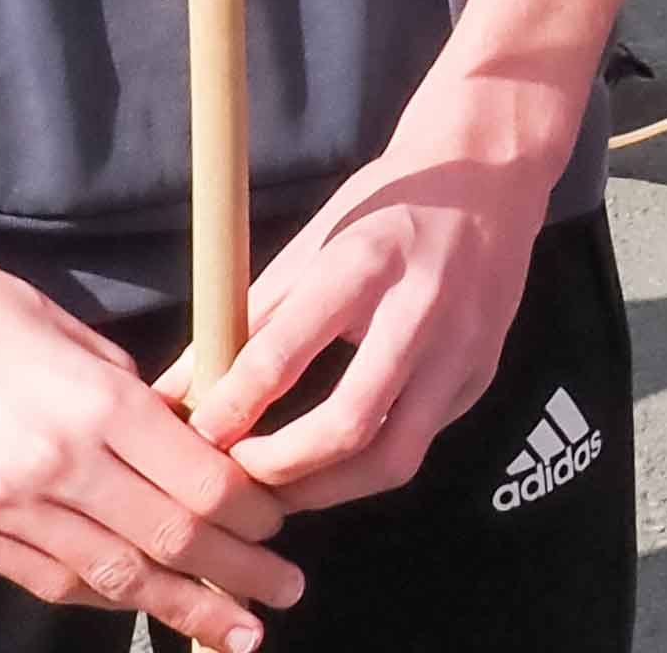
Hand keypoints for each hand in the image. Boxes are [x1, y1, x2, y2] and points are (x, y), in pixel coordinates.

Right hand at [0, 239, 299, 644]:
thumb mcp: (85, 342)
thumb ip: (139, 405)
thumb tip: (196, 454)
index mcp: (100, 404)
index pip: (200, 480)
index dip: (251, 514)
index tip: (281, 528)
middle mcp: (57, 464)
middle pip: (170, 538)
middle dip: (236, 574)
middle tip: (285, 592)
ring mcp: (5, 507)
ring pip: (112, 576)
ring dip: (180, 605)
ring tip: (230, 628)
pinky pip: (51, 581)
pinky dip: (105, 595)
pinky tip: (144, 602)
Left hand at [187, 59, 575, 507]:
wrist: (491, 175)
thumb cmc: (386, 206)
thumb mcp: (311, 244)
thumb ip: (247, 320)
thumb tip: (175, 393)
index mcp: (364, 261)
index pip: (284, 354)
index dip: (230, 408)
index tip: (196, 436)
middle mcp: (421, 308)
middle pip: (348, 423)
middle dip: (280, 469)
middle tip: (237, 479)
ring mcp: (462, 348)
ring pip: (394, 458)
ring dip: (327, 491)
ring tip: (280, 492)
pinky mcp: (482, 375)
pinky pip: (419, 442)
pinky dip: (367, 465)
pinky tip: (332, 464)